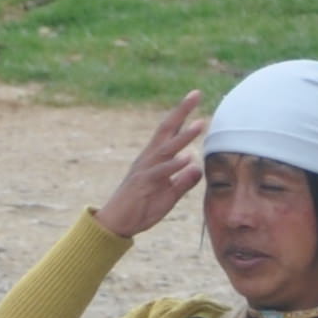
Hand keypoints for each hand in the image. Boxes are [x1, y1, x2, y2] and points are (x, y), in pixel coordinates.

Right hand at [94, 89, 209, 239]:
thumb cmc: (141, 208)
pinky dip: (174, 164)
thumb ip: (183, 181)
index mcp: (155, 158)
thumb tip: (198, 167)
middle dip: (181, 111)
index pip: (170, 131)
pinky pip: (160, 172)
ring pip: (166, 148)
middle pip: (166, 129)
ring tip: (200, 123)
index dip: (183, 114)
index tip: (196, 96)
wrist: (116, 224)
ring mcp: (145, 169)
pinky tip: (188, 157)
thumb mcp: (169, 195)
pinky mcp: (143, 184)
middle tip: (196, 93)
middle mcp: (149, 158)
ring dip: (184, 136)